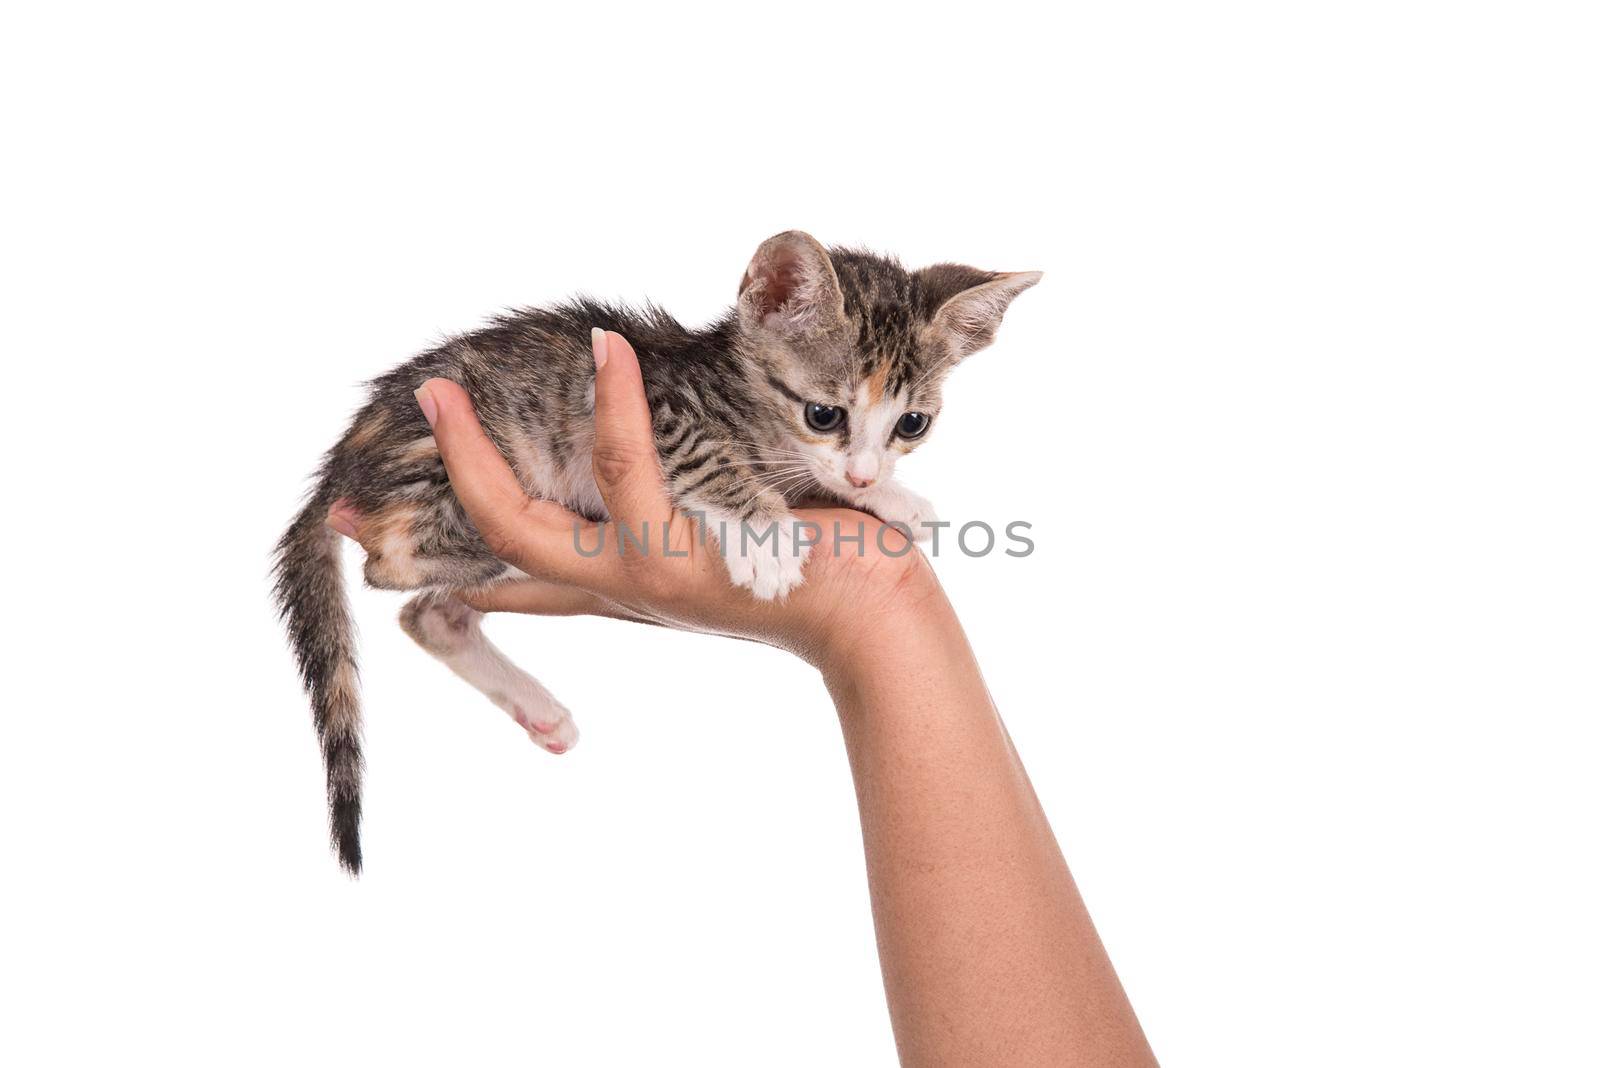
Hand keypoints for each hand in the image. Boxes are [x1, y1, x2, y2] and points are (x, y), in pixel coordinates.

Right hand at [356, 329, 945, 673]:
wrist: (883, 624)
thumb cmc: (816, 568)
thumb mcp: (723, 533)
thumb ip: (668, 500)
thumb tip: (628, 447)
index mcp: (616, 578)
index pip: (502, 565)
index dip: (426, 543)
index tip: (351, 517)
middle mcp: (615, 585)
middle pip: (493, 542)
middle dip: (440, 478)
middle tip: (417, 401)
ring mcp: (641, 581)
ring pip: (528, 527)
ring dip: (482, 453)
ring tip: (456, 380)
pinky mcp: (685, 564)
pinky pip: (630, 479)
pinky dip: (613, 408)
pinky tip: (607, 352)